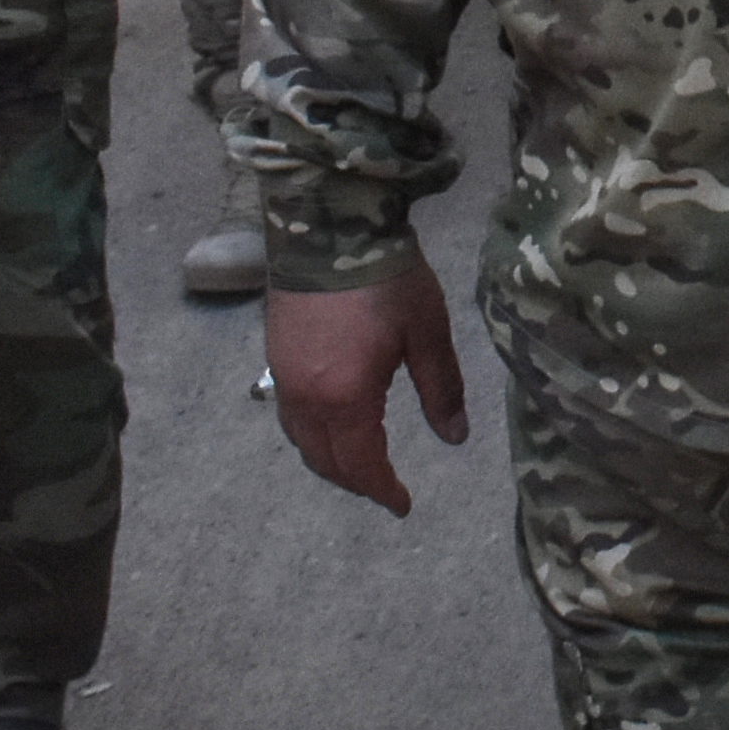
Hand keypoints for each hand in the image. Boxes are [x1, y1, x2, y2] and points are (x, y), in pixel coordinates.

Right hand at [269, 259, 468, 514]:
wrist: (331, 224)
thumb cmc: (387, 279)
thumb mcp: (428, 333)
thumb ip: (442, 390)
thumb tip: (454, 439)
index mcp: (346, 397)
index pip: (361, 464)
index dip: (382, 489)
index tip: (403, 505)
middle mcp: (305, 397)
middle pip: (325, 460)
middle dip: (355, 480)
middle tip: (384, 487)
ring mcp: (283, 376)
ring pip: (301, 440)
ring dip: (330, 459)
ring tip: (360, 462)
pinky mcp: (275, 353)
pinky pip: (289, 415)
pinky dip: (312, 433)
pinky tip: (332, 423)